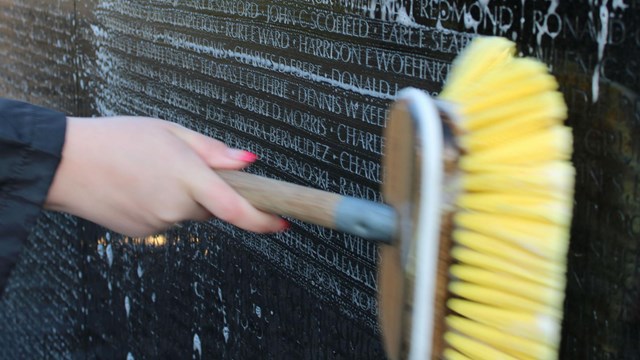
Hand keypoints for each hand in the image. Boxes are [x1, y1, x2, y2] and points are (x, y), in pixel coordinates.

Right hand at [44, 116, 286, 236]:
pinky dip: (160, 205)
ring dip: (181, 197)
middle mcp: (176, 207)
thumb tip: (248, 163)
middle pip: (211, 207)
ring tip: (149, 172)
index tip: (282, 223)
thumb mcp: (170, 131)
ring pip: (186, 213)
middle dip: (207, 192)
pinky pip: (165, 220)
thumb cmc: (116, 139)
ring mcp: (158, 223)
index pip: (237, 209)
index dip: (264, 220)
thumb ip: (213, 151)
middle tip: (180, 167)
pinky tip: (138, 187)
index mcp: (188, 178)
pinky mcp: (141, 232)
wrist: (65, 163)